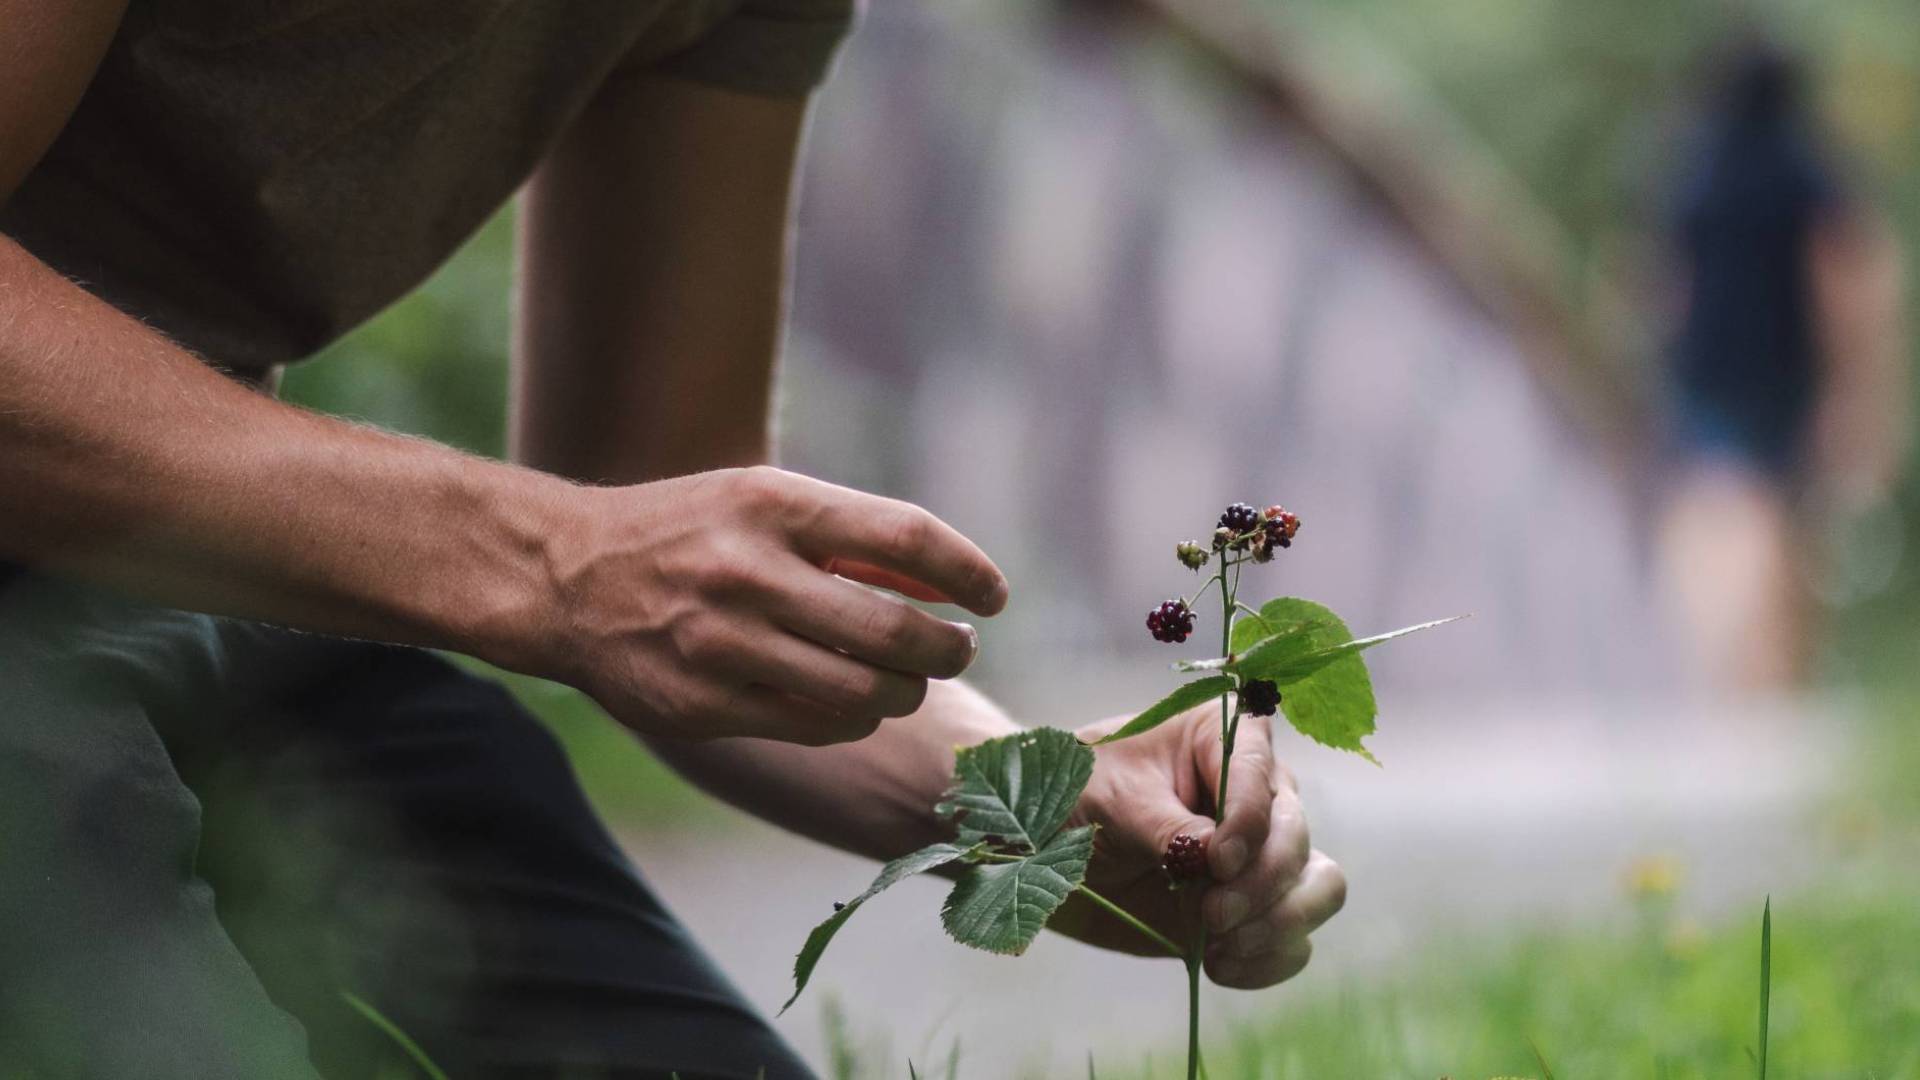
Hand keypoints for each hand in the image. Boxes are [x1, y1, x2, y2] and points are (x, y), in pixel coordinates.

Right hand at [535, 466, 1007, 744]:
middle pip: (895, 632)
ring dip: (905, 693)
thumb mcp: (764, 502)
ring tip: (905, 679)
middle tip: (958, 648)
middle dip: (949, 650)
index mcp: (773, 505)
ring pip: (863, 694)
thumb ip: (856, 540)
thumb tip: (956, 589)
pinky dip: (852, 719)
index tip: (996, 595)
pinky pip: (815, 728)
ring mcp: (721, 646)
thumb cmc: (688, 532)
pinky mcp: (702, 707)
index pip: (906, 536)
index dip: (969, 570)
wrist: (563, 578)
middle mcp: (748, 573)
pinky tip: (850, 701)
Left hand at [1054, 704, 1345, 988]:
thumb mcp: (1112, 800)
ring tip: (1222, 944)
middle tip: (1212, 915)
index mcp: (1224, 739)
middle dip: (1263, 883)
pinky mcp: (1251, 910)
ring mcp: (1259, 855)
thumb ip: (1167, 827)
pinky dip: (1269, 960)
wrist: (1042, 846)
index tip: (1217, 863)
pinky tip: (1222, 965)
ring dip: (1282, 922)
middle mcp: (1256, 793)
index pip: (1262, 775)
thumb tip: (1217, 860)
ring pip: (1320, 886)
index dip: (1250, 823)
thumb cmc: (1076, 795)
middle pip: (1297, 837)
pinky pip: (1294, 940)